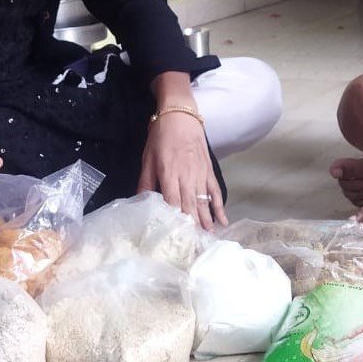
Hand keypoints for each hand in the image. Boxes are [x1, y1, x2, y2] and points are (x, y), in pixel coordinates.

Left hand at [138, 111, 225, 230]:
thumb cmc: (161, 136)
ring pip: (204, 202)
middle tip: (194, 245)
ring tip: (208, 238)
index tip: (177, 237)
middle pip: (190, 206)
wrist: (181, 116)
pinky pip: (215, 192)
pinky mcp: (209, 172)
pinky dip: (219, 207)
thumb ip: (145, 181)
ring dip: (206, 221)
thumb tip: (140, 202)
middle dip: (192, 226)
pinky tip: (222, 221)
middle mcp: (187, 177)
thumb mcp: (147, 158)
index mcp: (169, 174)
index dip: (176, 220)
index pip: (173, 201)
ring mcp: (200, 175)